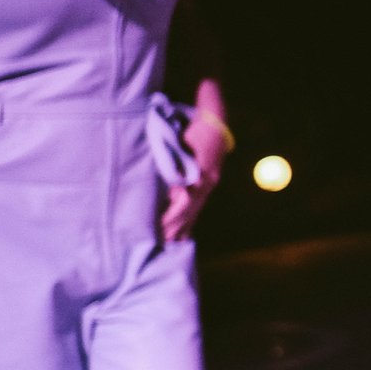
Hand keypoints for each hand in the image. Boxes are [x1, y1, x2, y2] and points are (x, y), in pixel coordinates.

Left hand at [160, 117, 228, 242]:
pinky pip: (199, 209)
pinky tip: (184, 236)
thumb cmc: (194, 133)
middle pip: (189, 213)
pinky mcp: (209, 185)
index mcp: (201, 176)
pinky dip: (190, 223)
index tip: (155, 230)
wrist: (216, 124)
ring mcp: (210, 186)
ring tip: (167, 245)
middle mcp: (207, 185)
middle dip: (172, 229)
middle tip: (156, 245)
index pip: (183, 204)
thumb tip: (170, 191)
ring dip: (181, 230)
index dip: (169, 218)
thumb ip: (175, 168)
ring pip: (194, 213)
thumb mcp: (181, 148)